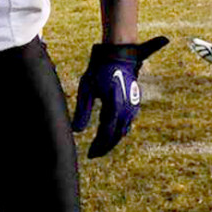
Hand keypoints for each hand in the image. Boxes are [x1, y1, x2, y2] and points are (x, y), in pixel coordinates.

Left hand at [71, 36, 168, 157]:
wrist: (119, 57)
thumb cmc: (99, 71)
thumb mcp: (86, 89)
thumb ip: (82, 111)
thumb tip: (76, 131)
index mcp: (114, 106)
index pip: (107, 133)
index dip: (99, 146)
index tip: (90, 154)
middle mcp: (127, 109)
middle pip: (116, 135)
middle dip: (105, 146)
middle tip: (93, 154)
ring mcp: (133, 107)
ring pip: (123, 131)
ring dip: (112, 140)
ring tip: (100, 147)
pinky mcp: (134, 104)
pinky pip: (127, 123)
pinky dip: (118, 131)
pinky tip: (110, 135)